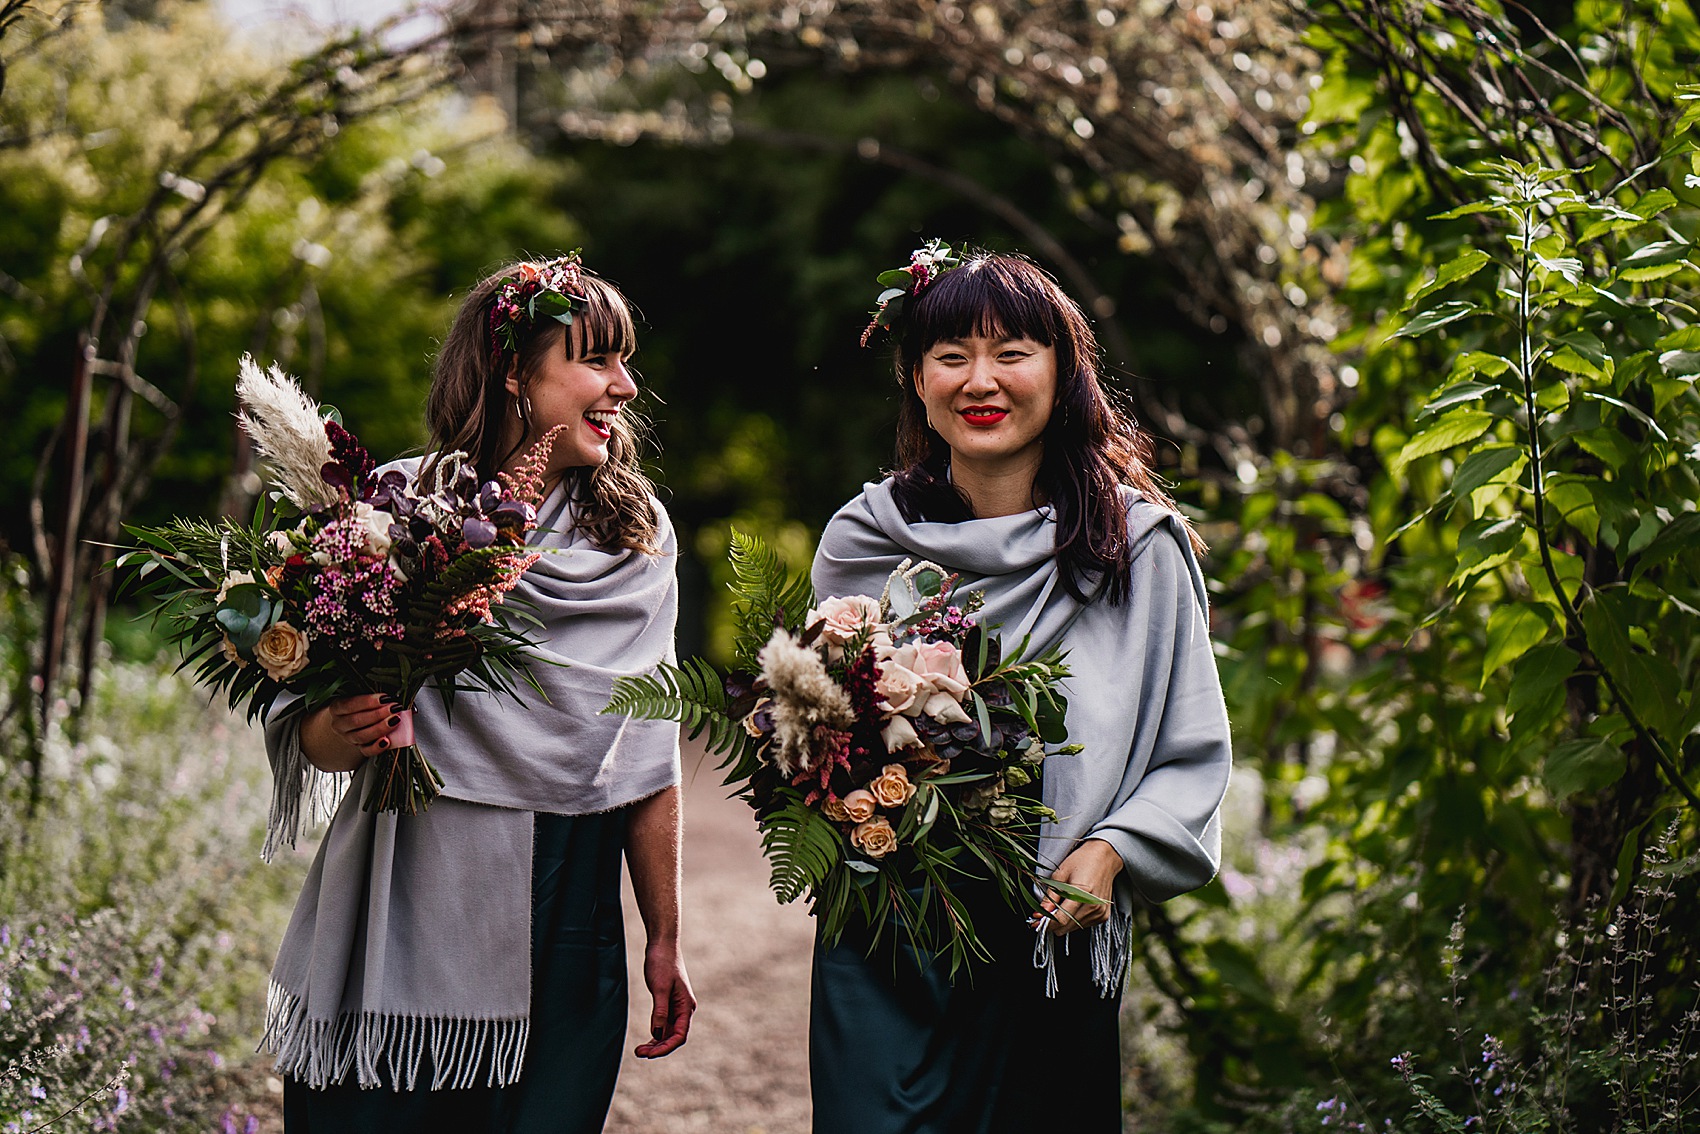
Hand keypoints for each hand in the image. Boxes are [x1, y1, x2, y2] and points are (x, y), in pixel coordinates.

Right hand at [301, 694, 404, 772]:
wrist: (351, 721)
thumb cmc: (359, 704)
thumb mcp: (360, 694)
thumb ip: (371, 695)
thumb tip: (389, 695)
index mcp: (337, 708)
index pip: (350, 705)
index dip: (368, 702)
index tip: (385, 698)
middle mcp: (340, 724)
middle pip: (357, 721)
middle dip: (378, 714)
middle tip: (394, 708)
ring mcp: (348, 738)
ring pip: (362, 736)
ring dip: (380, 729)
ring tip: (395, 720)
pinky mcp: (358, 748)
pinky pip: (367, 751)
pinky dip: (377, 747)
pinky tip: (387, 741)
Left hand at [634, 942, 694, 1058]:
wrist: (662, 945)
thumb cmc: (662, 963)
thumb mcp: (659, 988)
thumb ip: (660, 1012)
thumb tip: (657, 1034)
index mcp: (686, 1007)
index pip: (680, 1036)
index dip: (665, 1048)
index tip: (649, 1055)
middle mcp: (684, 1009)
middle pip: (674, 1037)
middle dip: (658, 1048)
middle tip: (639, 1053)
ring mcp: (677, 1007)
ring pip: (668, 1032)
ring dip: (656, 1043)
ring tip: (639, 1050)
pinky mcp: (668, 1002)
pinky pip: (664, 1024)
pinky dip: (656, 1034)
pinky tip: (647, 1039)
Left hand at [1030, 838, 1121, 937]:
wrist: (1104, 858)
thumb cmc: (1082, 861)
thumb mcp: (1060, 875)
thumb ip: (1050, 897)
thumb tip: (1041, 913)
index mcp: (1082, 894)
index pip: (1061, 920)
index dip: (1046, 922)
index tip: (1035, 921)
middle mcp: (1093, 907)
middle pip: (1066, 927)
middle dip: (1053, 922)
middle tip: (1045, 912)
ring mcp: (1099, 913)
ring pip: (1073, 928)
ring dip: (1064, 921)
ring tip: (1063, 903)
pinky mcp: (1102, 916)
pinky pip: (1082, 925)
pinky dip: (1074, 919)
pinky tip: (1074, 905)